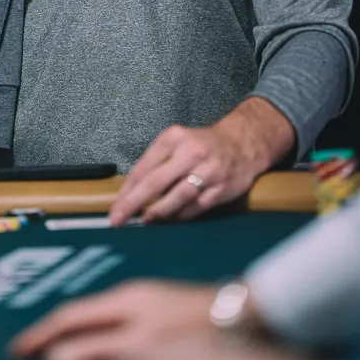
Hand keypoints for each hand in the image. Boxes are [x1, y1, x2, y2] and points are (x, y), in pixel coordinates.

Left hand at [9, 284, 327, 359]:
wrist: (248, 322)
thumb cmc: (200, 312)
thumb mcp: (152, 303)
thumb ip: (116, 319)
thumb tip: (74, 340)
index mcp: (130, 299)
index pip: (69, 318)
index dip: (39, 335)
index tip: (18, 349)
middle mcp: (134, 329)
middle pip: (73, 352)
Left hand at [109, 98, 294, 224]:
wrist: (243, 144)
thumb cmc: (201, 145)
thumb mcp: (176, 142)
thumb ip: (156, 163)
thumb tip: (131, 192)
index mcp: (174, 138)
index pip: (144, 166)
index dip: (127, 190)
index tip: (115, 207)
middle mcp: (190, 152)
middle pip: (156, 182)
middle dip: (134, 203)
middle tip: (119, 219)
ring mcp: (207, 171)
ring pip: (177, 197)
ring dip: (158, 213)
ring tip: (145, 220)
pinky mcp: (221, 189)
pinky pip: (196, 207)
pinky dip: (181, 216)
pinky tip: (170, 221)